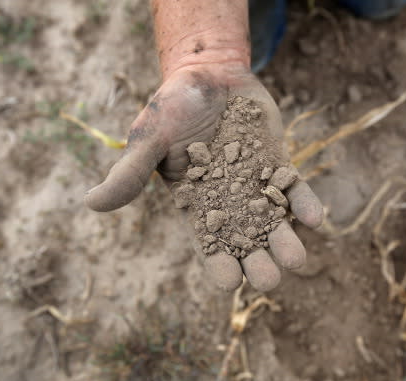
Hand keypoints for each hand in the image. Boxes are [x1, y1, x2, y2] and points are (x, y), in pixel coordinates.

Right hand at [85, 64, 322, 291]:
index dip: (220, 268)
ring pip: (275, 227)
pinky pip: (295, 191)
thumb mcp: (148, 138)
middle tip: (267, 276)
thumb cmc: (173, 108)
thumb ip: (128, 172)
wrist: (209, 75)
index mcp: (197, 209)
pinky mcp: (279, 167)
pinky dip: (305, 205)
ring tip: (296, 257)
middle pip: (247, 247)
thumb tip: (89, 203)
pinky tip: (315, 219)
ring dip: (287, 244)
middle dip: (258, 266)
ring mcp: (257, 188)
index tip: (229, 280)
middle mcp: (230, 206)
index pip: (209, 249)